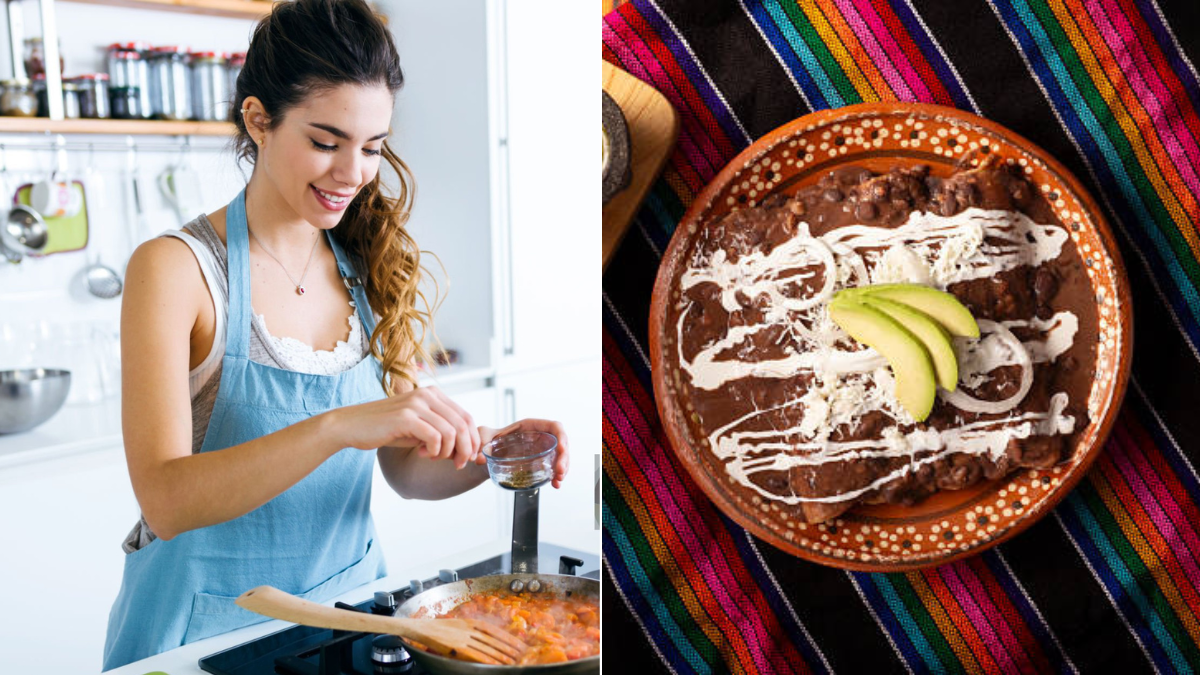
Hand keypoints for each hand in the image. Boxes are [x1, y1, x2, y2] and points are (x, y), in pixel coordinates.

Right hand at [330, 386, 480, 468]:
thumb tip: (467, 451)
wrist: (352, 426)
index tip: (470, 458)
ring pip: (452, 432)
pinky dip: (435, 451)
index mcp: (433, 394)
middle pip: (463, 424)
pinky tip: (422, 454)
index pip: (466, 416)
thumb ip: (442, 434)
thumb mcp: (419, 430)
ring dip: (448, 452)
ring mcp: (417, 404)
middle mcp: (427, 394)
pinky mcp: (406, 416)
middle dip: (466, 449)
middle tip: (458, 465)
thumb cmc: (387, 430)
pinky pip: (435, 437)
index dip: (473, 440)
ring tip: (433, 458)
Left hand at [477, 418, 569, 488]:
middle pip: (560, 444)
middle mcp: (539, 438)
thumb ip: (482, 442)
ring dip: (563, 469)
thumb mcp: (483, 437)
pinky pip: (553, 469)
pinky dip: (556, 477)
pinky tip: (555, 485)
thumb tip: (480, 458)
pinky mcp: (539, 465)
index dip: (561, 436)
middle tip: (560, 472)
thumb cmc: (486, 442)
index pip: (553, 426)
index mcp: (530, 427)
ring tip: (558, 481)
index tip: (562, 448)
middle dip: (564, 458)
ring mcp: (541, 452)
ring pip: (560, 457)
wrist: (482, 458)